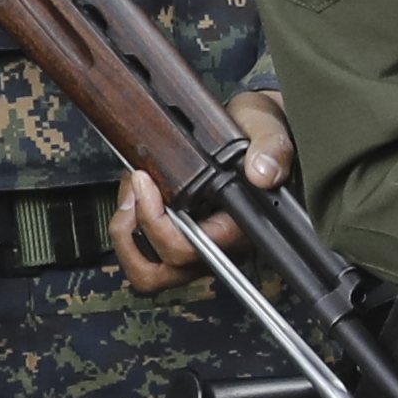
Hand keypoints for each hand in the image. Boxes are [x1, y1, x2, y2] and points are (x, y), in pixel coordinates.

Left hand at [114, 93, 299, 294]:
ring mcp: (197, 248)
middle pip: (160, 272)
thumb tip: (262, 172)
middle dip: (133, 229)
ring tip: (133, 190)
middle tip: (135, 189)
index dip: (157, 224)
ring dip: (127, 232)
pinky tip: (138, 193)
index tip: (145, 182)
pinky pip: (145, 256)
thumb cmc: (258, 132)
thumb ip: (270, 146)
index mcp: (240, 227)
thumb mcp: (266, 125)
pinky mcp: (182, 241)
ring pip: (148, 271)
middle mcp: (218, 248)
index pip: (190, 249)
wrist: (253, 131)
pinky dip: (129, 226)